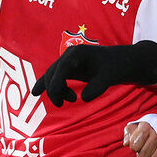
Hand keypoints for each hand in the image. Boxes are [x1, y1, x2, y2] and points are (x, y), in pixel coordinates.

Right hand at [32, 41, 156, 105]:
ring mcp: (68, 61)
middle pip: (53, 73)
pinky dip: (47, 85)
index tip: (59, 101)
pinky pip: (55, 77)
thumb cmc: (117, 67)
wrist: (122, 62)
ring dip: (56, 91)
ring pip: (52, 77)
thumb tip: (84, 98)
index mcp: (78, 53)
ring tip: (72, 99)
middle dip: (55, 90)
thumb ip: (97, 87)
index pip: (61, 68)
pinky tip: (35, 94)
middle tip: (68, 102)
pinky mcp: (69, 69)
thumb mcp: (110, 77)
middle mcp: (69, 55)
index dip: (56, 85)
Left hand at [124, 121, 156, 156]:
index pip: (133, 146)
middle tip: (149, 148)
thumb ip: (129, 131)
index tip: (141, 141)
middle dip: (143, 154)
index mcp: (146, 126)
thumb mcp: (141, 124)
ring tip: (156, 152)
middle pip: (142, 156)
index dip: (135, 146)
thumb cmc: (156, 126)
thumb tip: (126, 143)